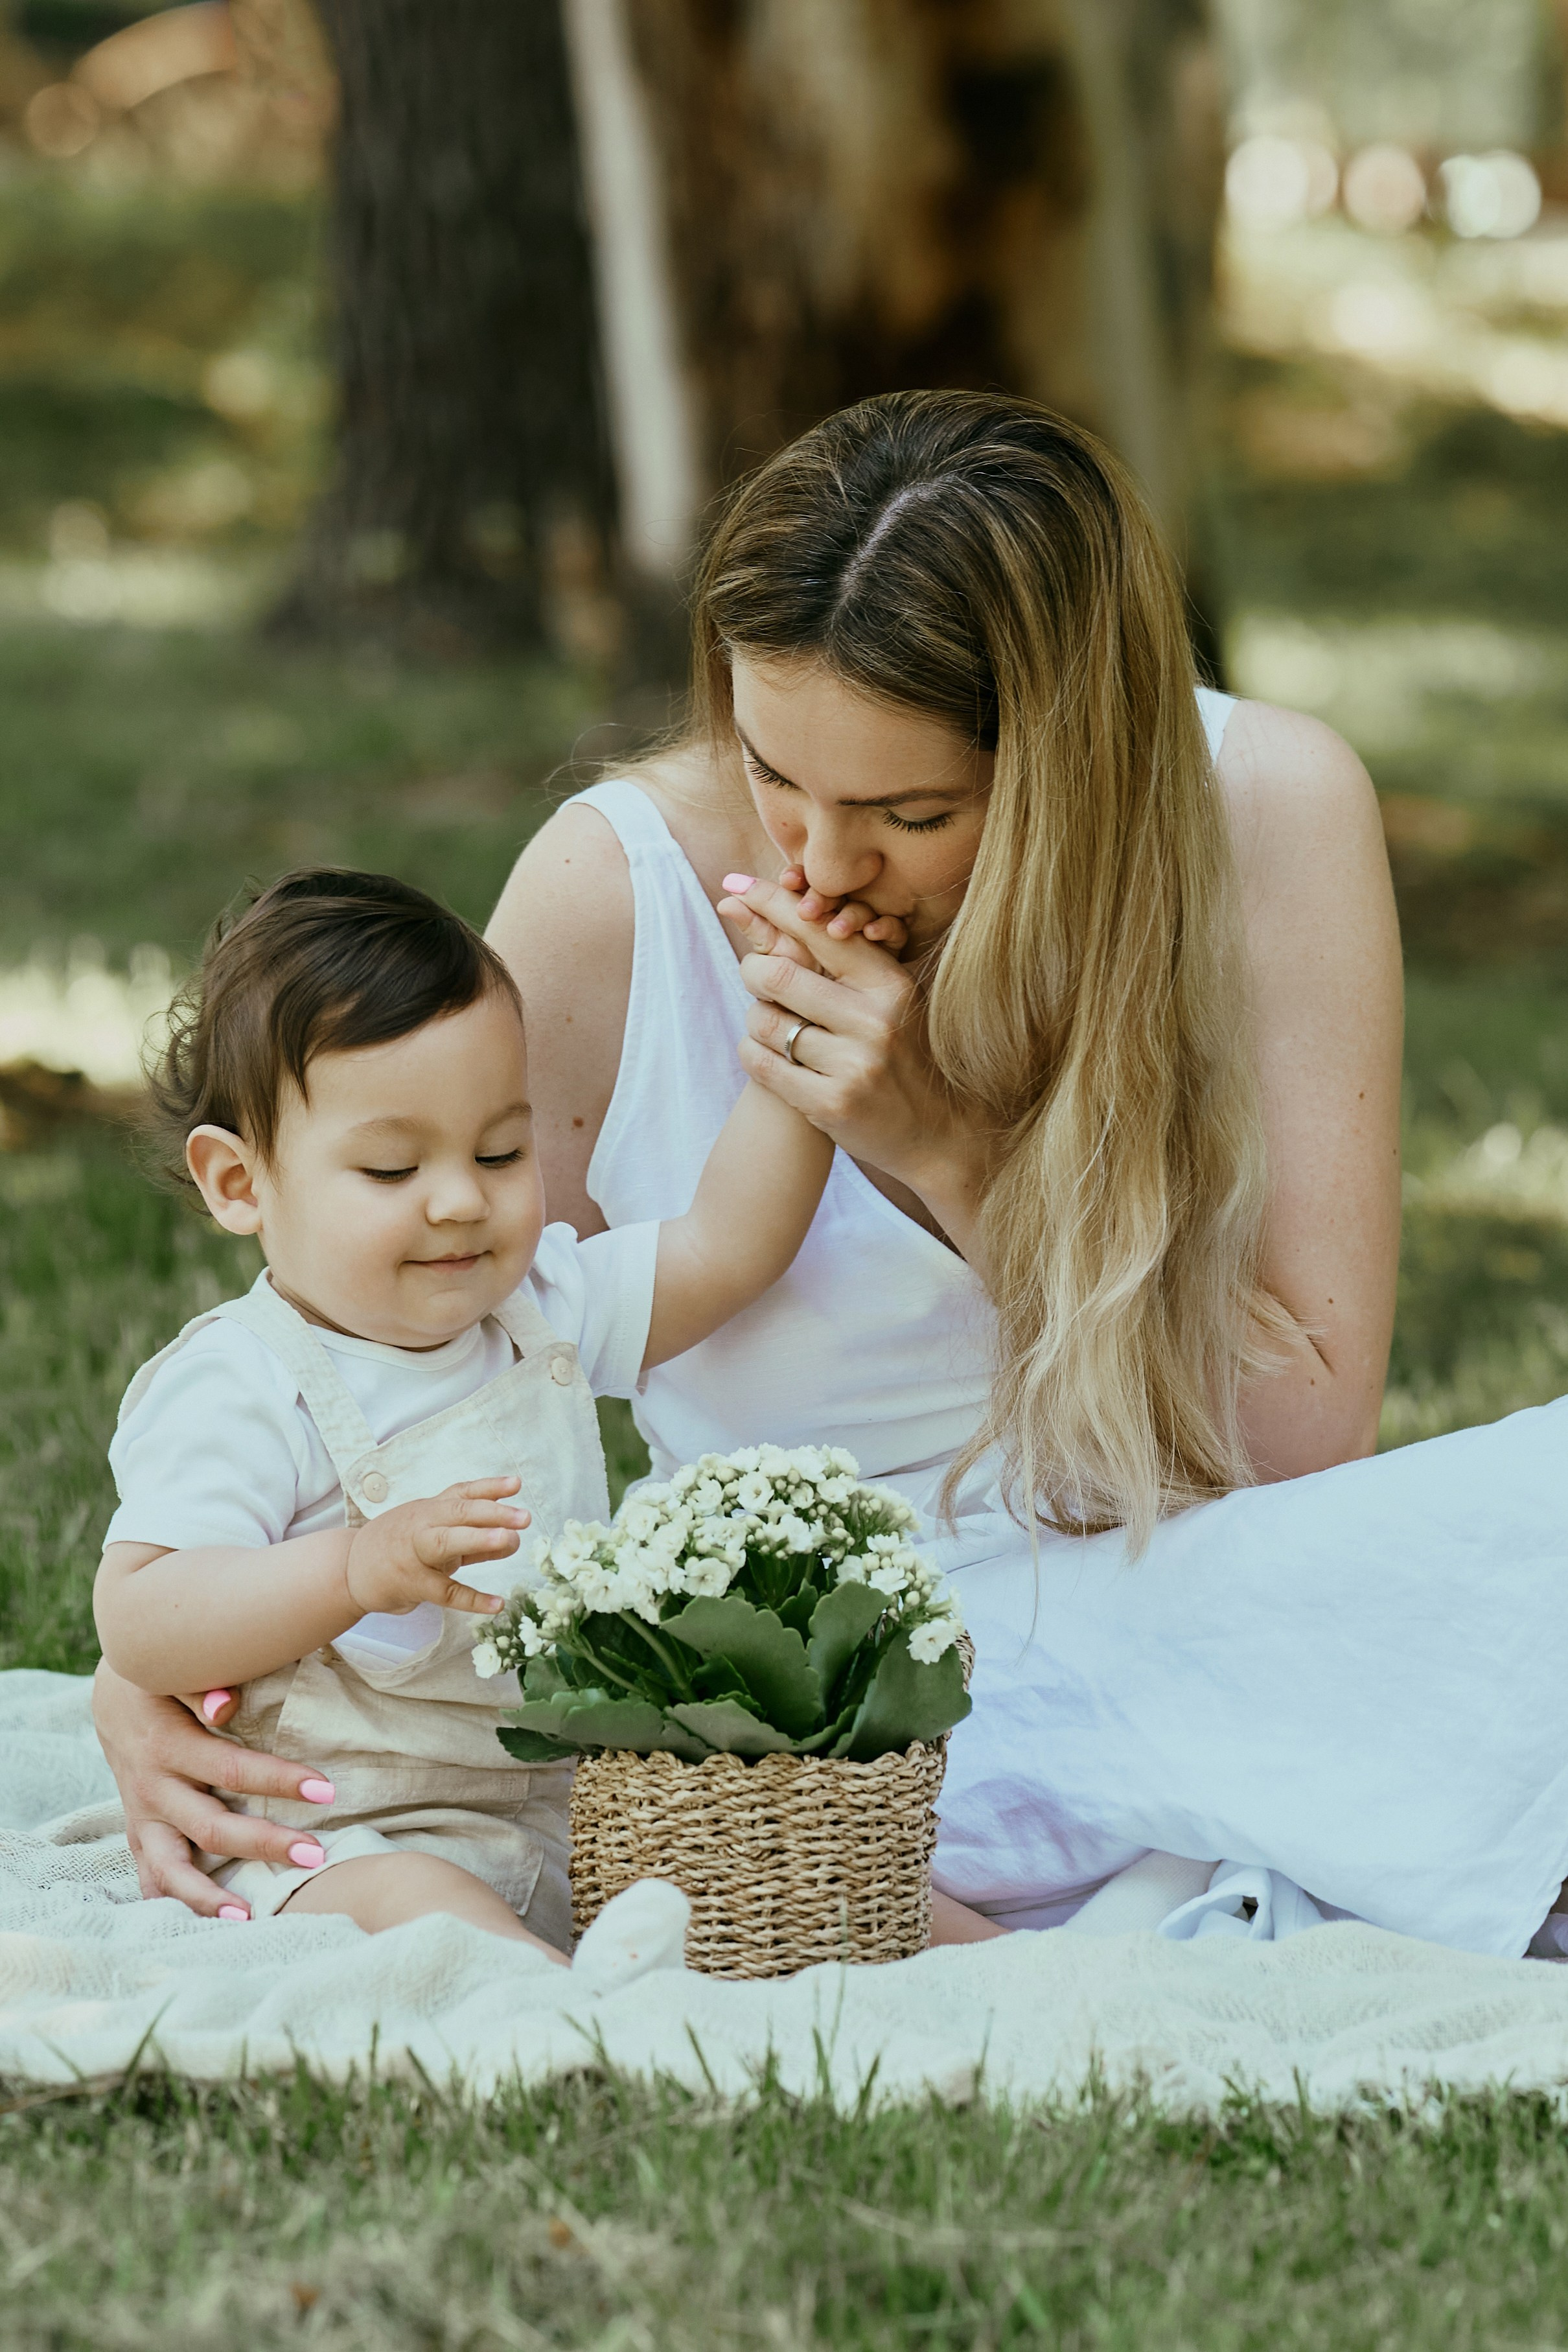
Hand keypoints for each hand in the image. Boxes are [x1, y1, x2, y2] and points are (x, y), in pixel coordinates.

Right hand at [92, 1659, 337, 1919]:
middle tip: (315, 1855)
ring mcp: (142, 1818)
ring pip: (171, 1870)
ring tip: (249, 1916)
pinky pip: (151, 1877)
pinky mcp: (138, 1834)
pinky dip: (174, 1903)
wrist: (114, 1696)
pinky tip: (206, 1925)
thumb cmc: (160, 1677)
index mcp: (168, 1746)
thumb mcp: (175, 1671)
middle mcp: (152, 1789)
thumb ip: (202, 1687)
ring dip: (210, 1896)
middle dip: (265, 1844)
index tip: (325, 1790)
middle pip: (212, 1828)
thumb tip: (227, 1707)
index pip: (232, 1771)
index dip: (279, 1780)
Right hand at [343, 1475, 529, 1616]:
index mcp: (430, 1509)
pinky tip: (496, 1604)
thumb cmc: (399, 1547)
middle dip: (493, 1512)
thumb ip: (473, 1537)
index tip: (517, 1484)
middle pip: (458, 1512)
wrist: (350, 1569)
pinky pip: (444, 1591)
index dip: (490, 1487)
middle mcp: (423, 1525)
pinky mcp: (411, 1583)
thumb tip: (514, 1539)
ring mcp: (414, 1554)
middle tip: (524, 1517)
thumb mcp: (435, 1534)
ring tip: (510, 1541)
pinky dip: (472, 1599)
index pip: (463, 1493)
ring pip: (447, 1542)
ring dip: (478, 1539)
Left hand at [716, 878, 987, 1232]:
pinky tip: (768, 1056)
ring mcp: (855, 1065)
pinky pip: (762, 1064)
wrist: (939, 1134)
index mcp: (890, 984)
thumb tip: (768, 910)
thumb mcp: (888, 1002)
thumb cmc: (903, 1058)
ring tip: (773, 1027)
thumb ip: (841, 961)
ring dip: (755, 1019)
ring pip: (763, 1021)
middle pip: (778, 974)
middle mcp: (876, 1020)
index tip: (733, 889)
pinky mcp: (832, 1104)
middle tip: (754, 975)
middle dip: (752, 970)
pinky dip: (752, 1054)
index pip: (817, 931)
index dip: (768, 904)